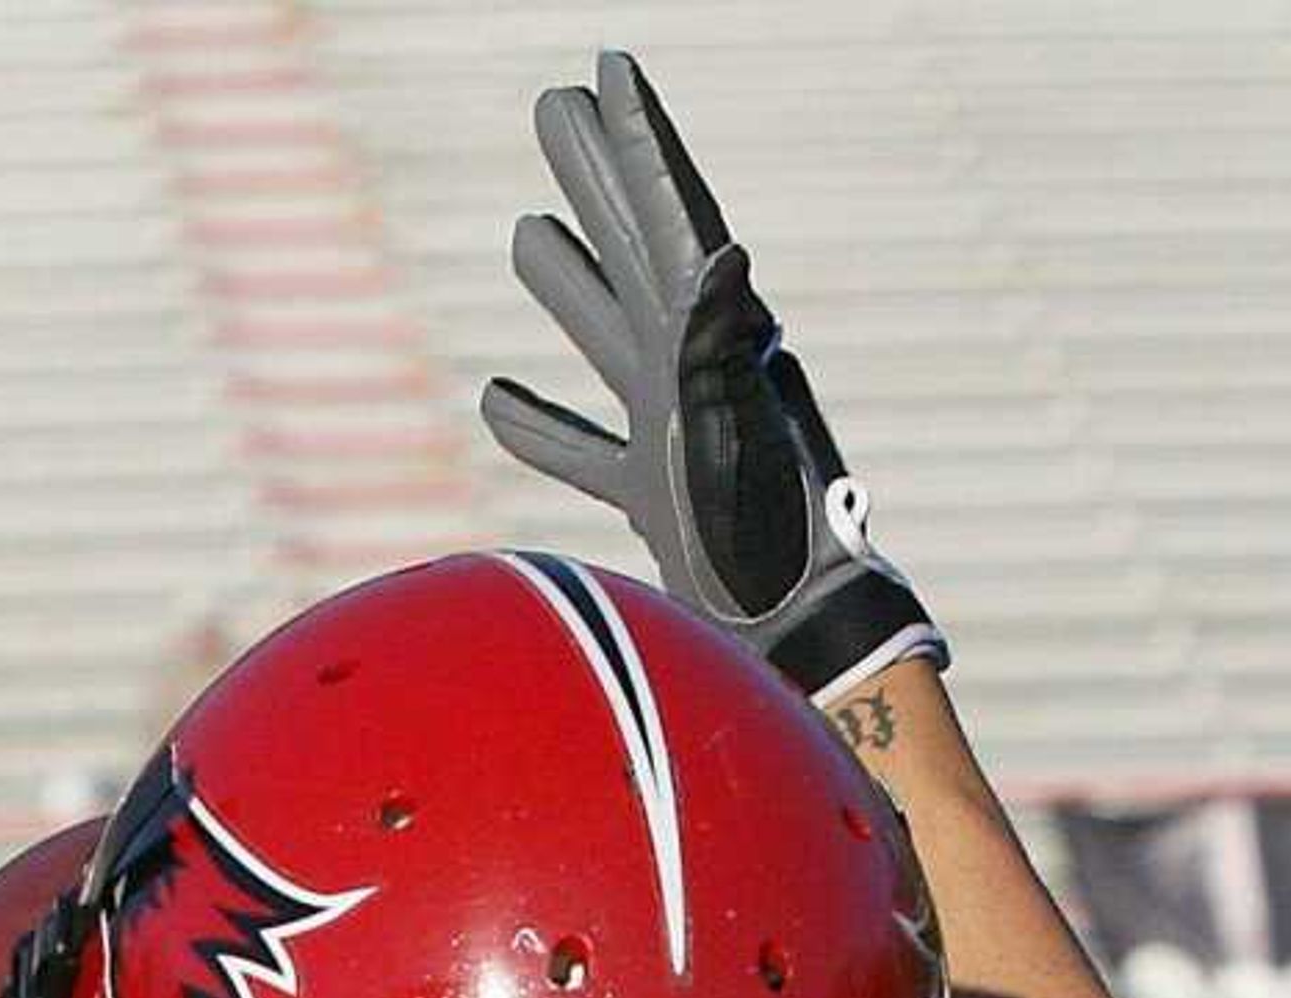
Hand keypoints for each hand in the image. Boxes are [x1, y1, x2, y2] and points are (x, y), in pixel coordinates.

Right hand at [480, 50, 945, 706]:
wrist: (795, 637)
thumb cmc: (772, 547)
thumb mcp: (741, 430)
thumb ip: (717, 347)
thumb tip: (716, 251)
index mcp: (715, 338)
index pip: (670, 213)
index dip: (636, 139)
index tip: (606, 66)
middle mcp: (697, 369)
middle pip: (636, 247)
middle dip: (595, 175)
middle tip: (550, 106)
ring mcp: (677, 431)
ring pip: (606, 334)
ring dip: (569, 282)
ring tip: (527, 232)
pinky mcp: (660, 496)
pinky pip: (585, 450)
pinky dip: (542, 425)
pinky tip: (495, 403)